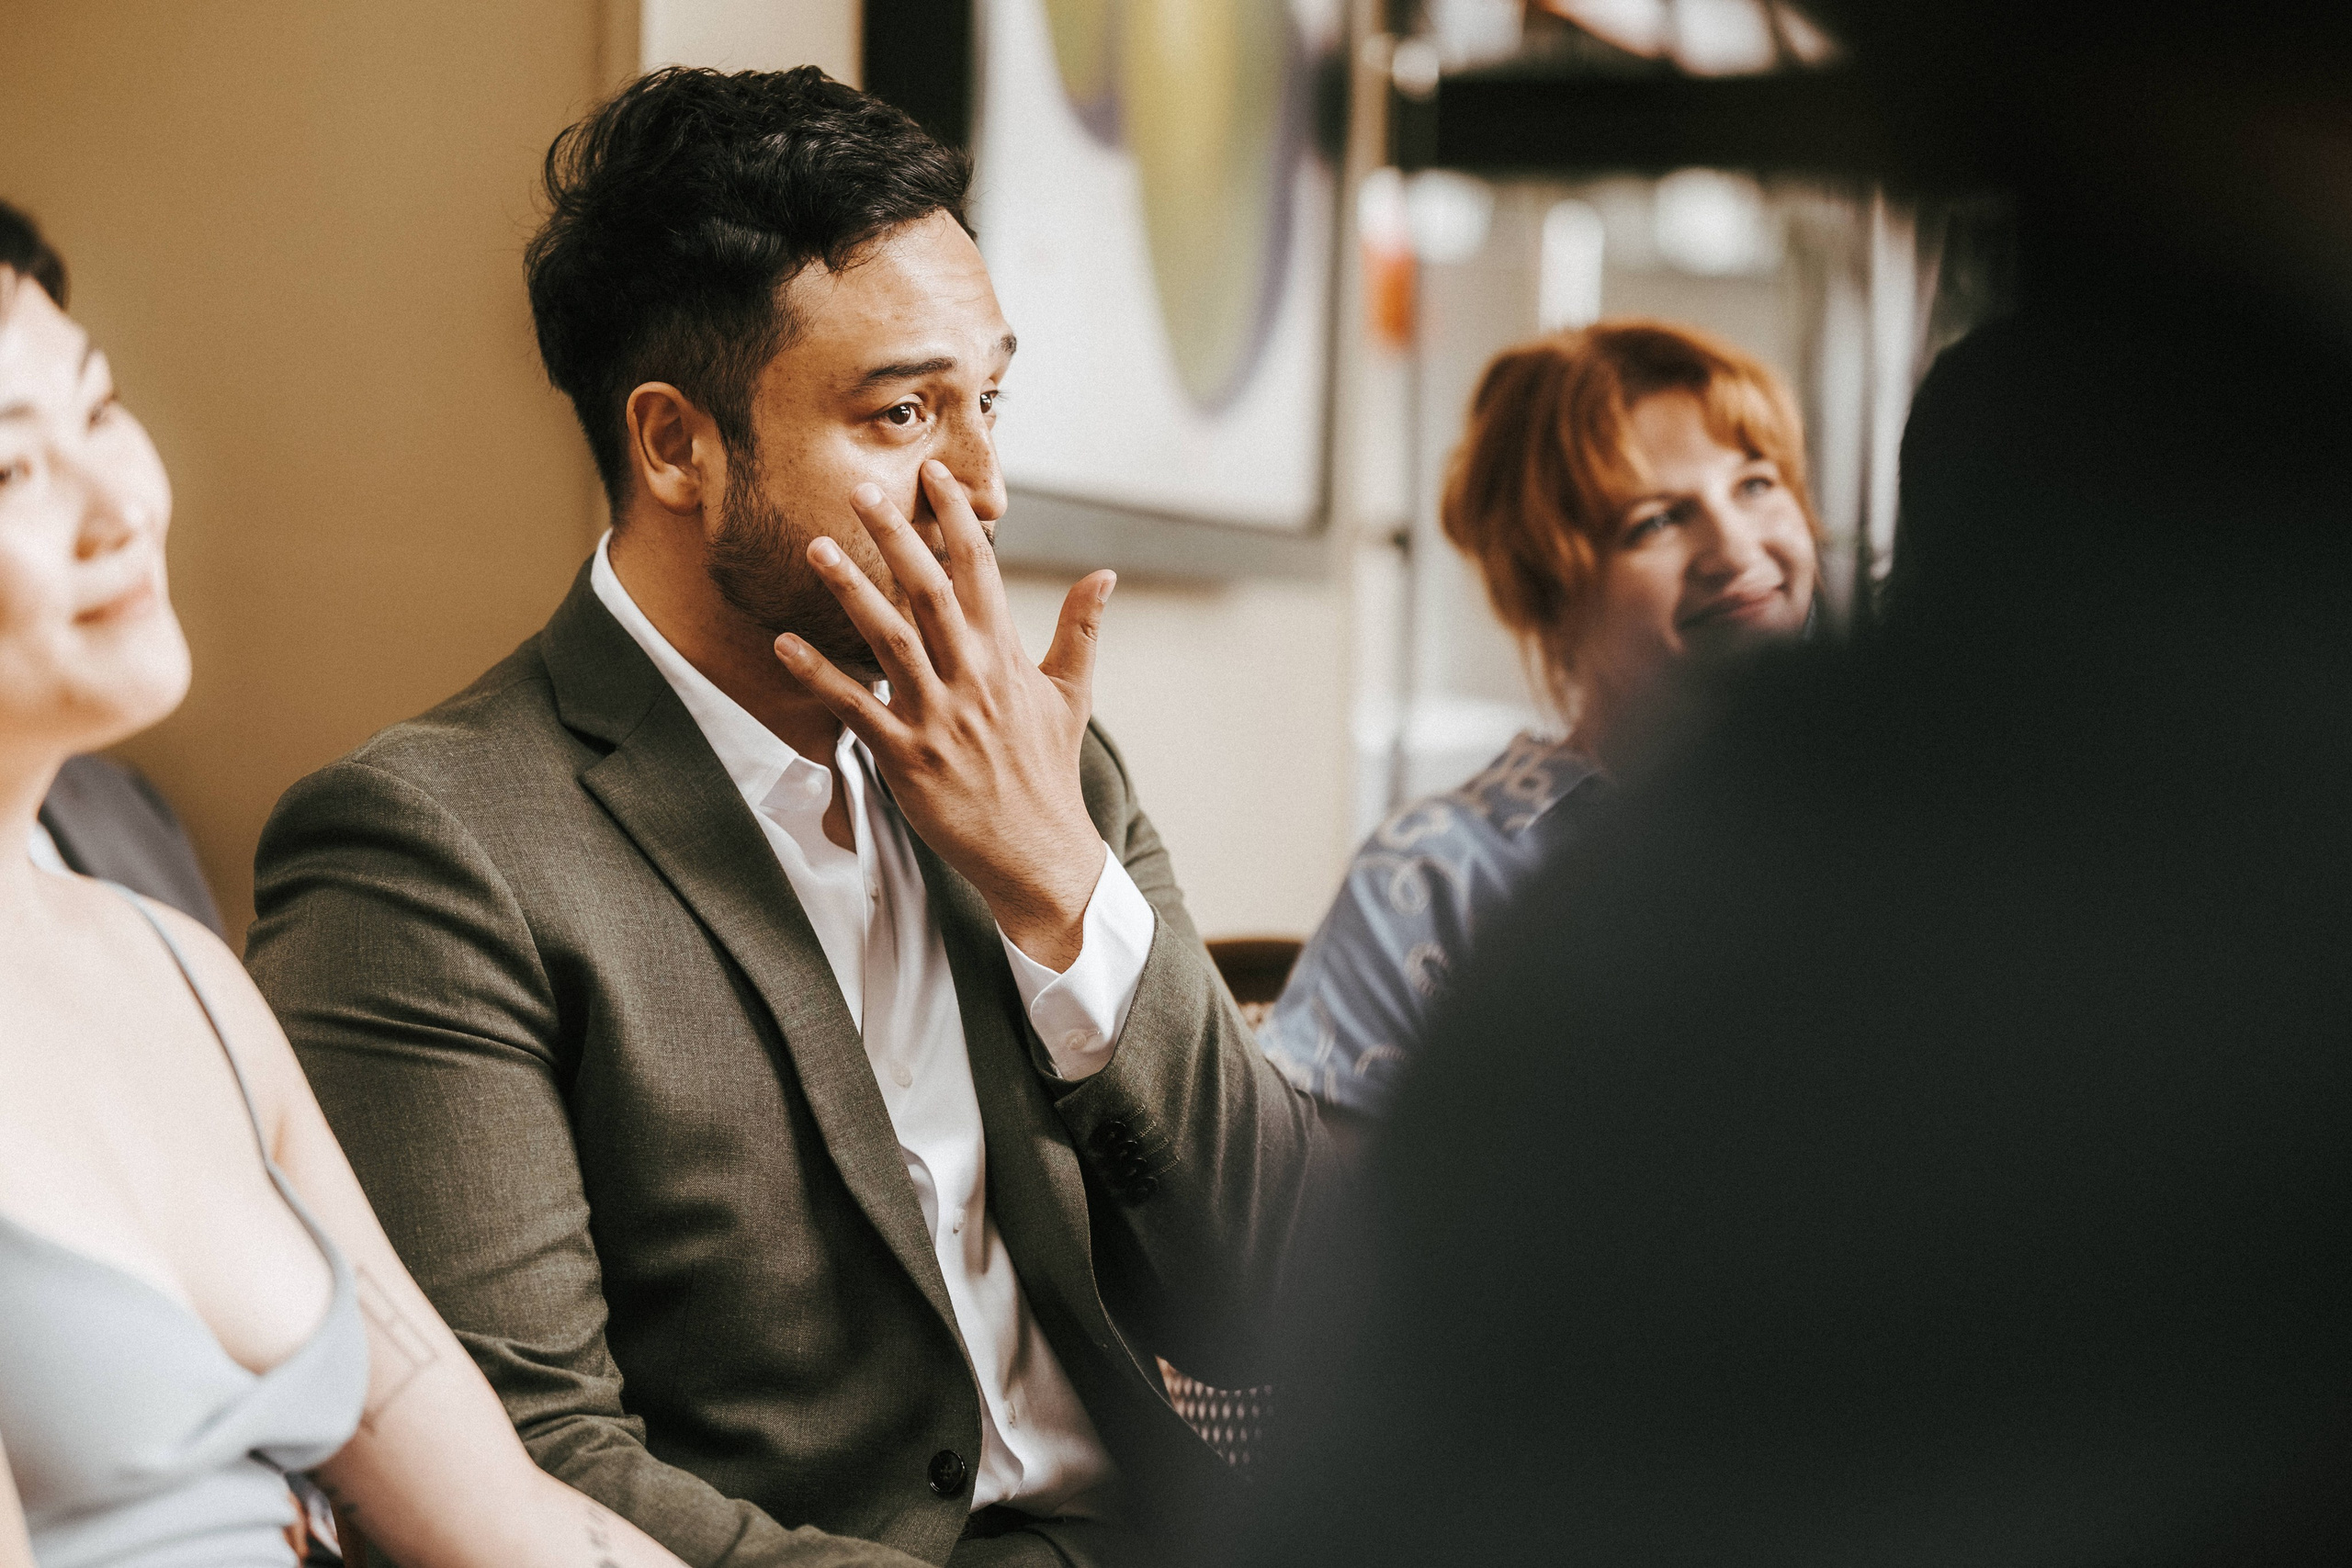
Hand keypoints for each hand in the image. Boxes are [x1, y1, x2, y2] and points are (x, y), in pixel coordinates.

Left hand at [775, 460, 1114, 969]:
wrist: (1039, 850)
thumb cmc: (1048, 770)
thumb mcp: (1072, 694)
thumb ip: (1080, 629)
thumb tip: (1104, 575)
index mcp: (1007, 656)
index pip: (981, 570)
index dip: (956, 518)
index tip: (933, 474)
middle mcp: (973, 678)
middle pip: (930, 591)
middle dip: (896, 536)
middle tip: (861, 489)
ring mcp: (940, 718)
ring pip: (891, 640)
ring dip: (853, 592)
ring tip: (816, 548)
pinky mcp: (909, 759)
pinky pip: (857, 709)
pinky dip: (820, 676)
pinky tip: (786, 644)